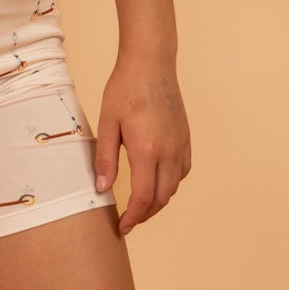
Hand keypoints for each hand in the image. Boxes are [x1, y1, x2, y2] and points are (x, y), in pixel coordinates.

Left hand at [93, 57, 191, 235]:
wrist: (151, 63)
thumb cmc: (124, 89)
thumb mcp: (107, 123)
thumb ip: (105, 159)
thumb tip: (102, 189)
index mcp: (146, 150)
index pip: (143, 197)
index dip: (133, 217)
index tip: (122, 226)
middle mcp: (169, 151)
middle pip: (161, 198)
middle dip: (145, 214)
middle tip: (129, 220)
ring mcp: (181, 144)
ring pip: (174, 187)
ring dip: (159, 201)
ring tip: (140, 204)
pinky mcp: (185, 137)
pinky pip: (183, 171)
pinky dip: (171, 184)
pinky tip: (157, 181)